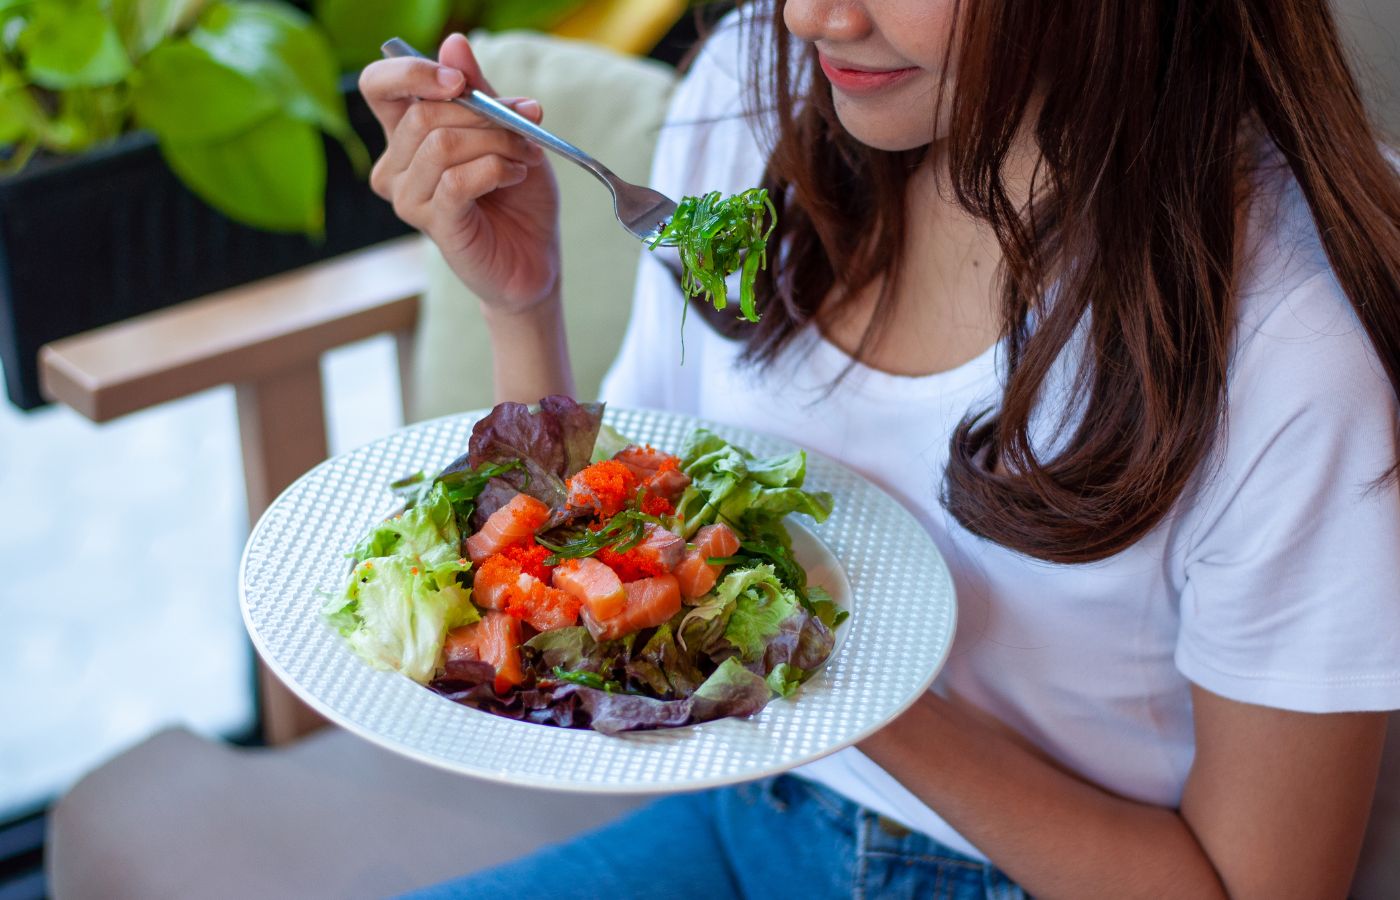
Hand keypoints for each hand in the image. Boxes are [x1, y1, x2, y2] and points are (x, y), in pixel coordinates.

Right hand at [360, 34, 560, 314]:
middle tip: (524, 127)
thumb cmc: (517, 197)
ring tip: (524, 157)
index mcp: (406, 136)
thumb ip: (480, 91)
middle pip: (423, 115)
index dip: (413, 73)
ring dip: (496, 143)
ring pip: (441, 145)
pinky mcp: (433, 224)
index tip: (461, 81)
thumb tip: (454, 43)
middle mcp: (396, 166)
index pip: (379, 86)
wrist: (534, 258)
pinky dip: (495, 169)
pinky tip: (515, 176)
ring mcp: (409, 198)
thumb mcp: (506, 131)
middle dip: (484, 114)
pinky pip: (457, 180)